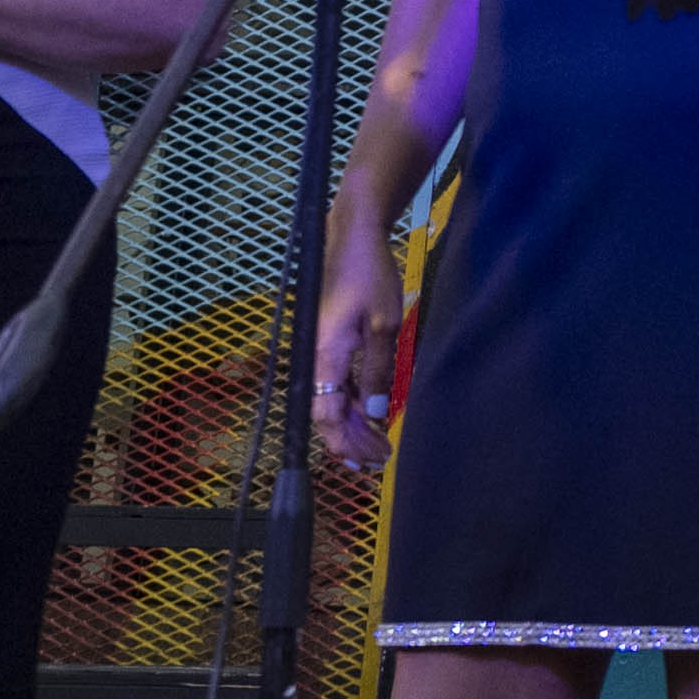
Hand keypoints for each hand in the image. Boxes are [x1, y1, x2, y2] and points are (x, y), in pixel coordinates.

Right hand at [311, 219, 408, 473]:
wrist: (352, 236)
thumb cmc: (369, 275)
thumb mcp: (383, 324)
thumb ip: (377, 371)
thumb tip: (375, 414)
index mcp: (324, 356)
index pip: (326, 416)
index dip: (347, 444)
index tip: (370, 460)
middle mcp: (315, 358)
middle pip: (326, 415)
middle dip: (351, 443)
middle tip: (380, 462)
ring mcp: (322, 351)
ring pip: (332, 401)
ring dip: (354, 426)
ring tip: (378, 446)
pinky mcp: (330, 344)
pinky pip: (337, 384)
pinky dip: (354, 403)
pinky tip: (371, 415)